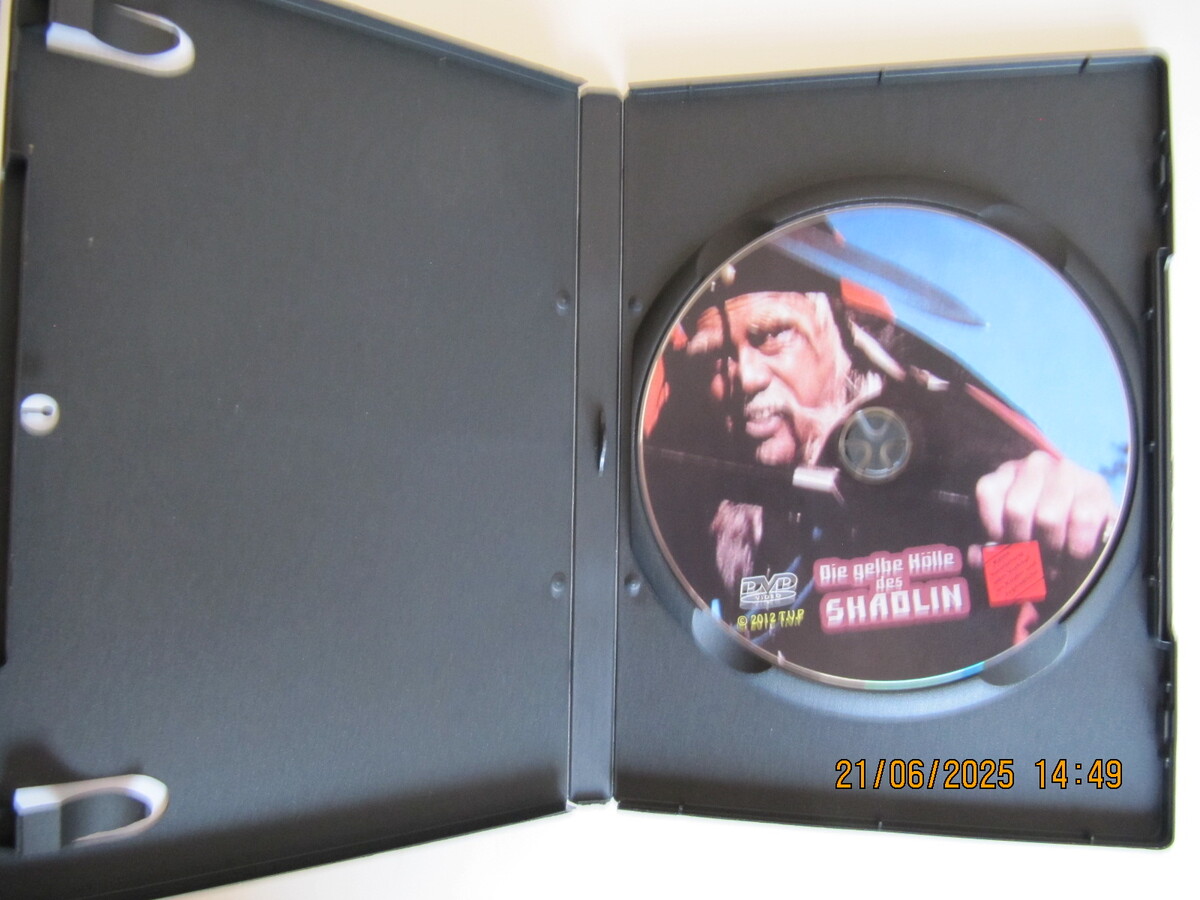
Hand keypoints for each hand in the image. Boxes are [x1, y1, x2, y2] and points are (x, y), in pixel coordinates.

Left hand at [974, 450, 1116, 559]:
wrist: (1088, 526)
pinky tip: (1074, 555)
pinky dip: (1076, 547)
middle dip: (1024, 545)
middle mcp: (1035, 464)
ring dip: (1050, 551)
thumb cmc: (1040, 534)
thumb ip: (990, 549)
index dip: (995, 529)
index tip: (1005, 548)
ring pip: (1049, 517)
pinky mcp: (1096, 486)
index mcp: (1006, 473)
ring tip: (1052, 564)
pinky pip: (1082, 520)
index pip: (988, 493)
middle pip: (1017, 509)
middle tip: (1032, 563)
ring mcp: (1067, 471)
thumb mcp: (1012, 537)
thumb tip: (977, 556)